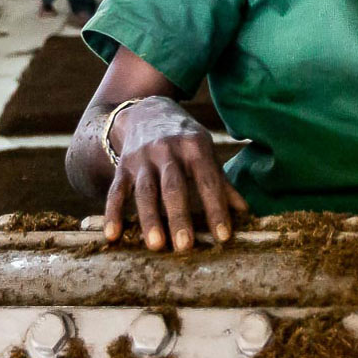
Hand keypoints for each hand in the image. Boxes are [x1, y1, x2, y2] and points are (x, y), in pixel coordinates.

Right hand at [104, 95, 246, 251]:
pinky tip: (112, 236)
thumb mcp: (205, 151)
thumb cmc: (184, 138)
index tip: (223, 236)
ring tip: (155, 245)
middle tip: (185, 247)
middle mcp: (167, 150)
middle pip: (173, 187)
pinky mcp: (122, 166)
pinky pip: (116, 191)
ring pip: (145, 191)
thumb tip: (245, 213)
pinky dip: (113, 213)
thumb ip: (222, 182)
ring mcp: (142, 158)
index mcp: (194, 147)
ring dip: (150, 219)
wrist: (146, 111)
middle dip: (179, 216)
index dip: (216, 208)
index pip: (208, 181)